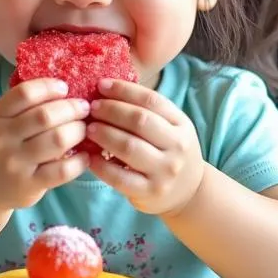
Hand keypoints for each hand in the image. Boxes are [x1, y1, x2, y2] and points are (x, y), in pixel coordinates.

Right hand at [0, 78, 90, 209]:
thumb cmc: (3, 147)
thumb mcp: (2, 123)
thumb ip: (24, 107)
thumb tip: (64, 88)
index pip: (24, 94)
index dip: (49, 87)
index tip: (64, 88)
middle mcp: (2, 139)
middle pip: (44, 116)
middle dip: (71, 109)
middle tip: (83, 109)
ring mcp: (15, 163)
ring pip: (57, 140)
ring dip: (78, 131)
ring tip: (84, 129)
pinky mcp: (29, 184)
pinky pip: (62, 170)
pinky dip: (79, 161)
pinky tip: (84, 156)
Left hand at [86, 79, 204, 214]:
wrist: (189, 192)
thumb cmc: (168, 152)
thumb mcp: (169, 129)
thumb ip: (145, 112)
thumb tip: (105, 89)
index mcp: (181, 124)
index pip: (151, 100)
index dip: (124, 90)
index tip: (101, 85)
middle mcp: (177, 146)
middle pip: (140, 121)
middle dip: (111, 110)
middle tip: (92, 108)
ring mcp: (165, 170)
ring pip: (129, 147)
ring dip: (104, 134)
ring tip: (88, 129)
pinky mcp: (150, 191)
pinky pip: (120, 177)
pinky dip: (101, 166)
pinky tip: (90, 158)